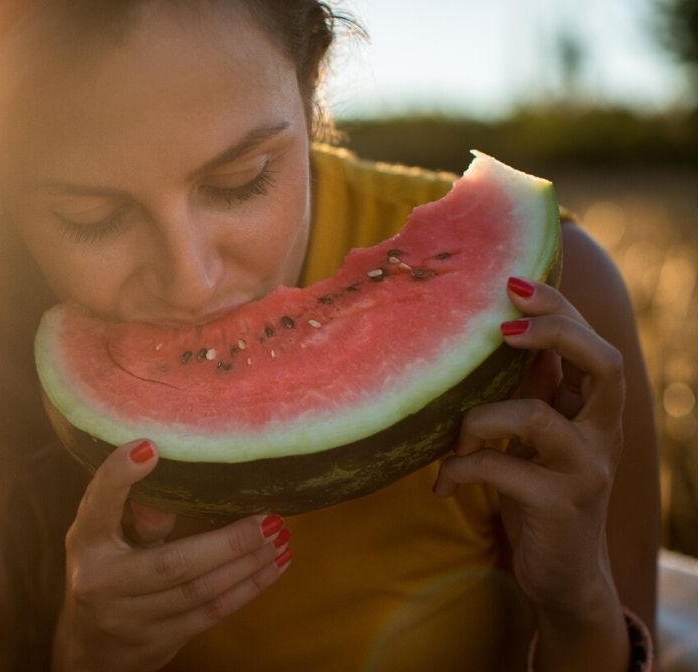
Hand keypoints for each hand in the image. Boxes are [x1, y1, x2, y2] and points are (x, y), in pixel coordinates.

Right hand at [53, 440, 291, 671]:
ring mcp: (130, 619)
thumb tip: (164, 467)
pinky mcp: (158, 643)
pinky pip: (210, 614)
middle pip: (171, 563)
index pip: (98, 505)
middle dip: (228, 542)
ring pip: (199, 592)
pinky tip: (273, 566)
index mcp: (86, 543)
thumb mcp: (104, 537)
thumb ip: (135, 511)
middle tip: (269, 518)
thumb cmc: (104, 572)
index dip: (119, 476)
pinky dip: (247, 589)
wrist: (90, 649)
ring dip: (247, 564)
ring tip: (280, 539)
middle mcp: (101, 582)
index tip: (149, 449)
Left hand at [433, 276, 628, 665]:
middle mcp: (602, 434)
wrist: (562, 576)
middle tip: (502, 329)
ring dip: (477, 419)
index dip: (559, 309)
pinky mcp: (560, 505)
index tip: (512, 283)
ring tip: (452, 440)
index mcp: (593, 411)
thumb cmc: (537, 495)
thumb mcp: (533, 439)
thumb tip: (495, 332)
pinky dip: (458, 469)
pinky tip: (442, 484)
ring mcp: (586, 470)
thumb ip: (528, 392)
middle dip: (555, 332)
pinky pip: (498, 469)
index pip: (592, 344)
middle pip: (604, 363)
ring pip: (535, 416)